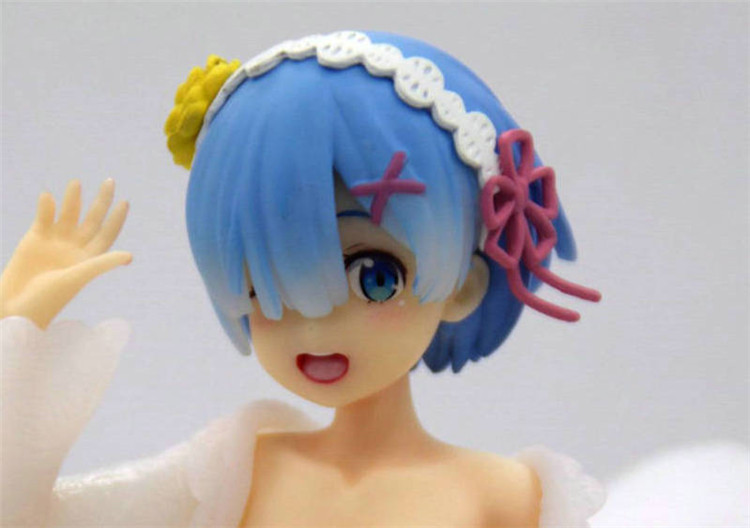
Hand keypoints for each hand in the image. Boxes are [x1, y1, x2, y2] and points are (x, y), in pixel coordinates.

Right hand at [0, 178, 131, 328]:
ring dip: (73, 199)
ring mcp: (56, 241)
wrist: (16, 305)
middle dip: (101, 201)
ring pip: (69, 214)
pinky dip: (46, 207)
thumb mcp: (78, 278)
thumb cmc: (49, 298)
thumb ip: (101, 264)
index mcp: (89, 258)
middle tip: (110, 181)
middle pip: (92, 219)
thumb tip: (130, 256)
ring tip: (76, 183)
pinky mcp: (36, 237)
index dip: (116, 218)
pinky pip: (44, 217)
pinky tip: (48, 197)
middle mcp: (76, 247)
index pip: (107, 234)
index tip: (125, 202)